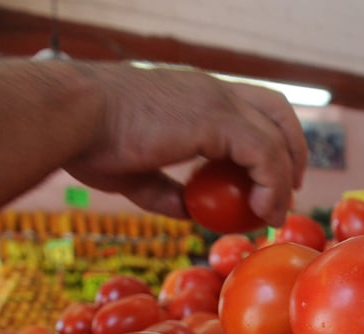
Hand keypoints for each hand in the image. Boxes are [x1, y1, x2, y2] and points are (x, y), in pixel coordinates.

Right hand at [64, 63, 307, 225]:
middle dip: (293, 150)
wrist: (71, 117)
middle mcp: (212, 90)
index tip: (271, 178)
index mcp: (193, 95)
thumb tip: (189, 211)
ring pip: (276, 135)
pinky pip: (264, 153)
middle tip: (291, 191)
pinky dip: (271, 183)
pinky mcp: (217, 118)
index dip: (270, 139)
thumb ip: (165, 191)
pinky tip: (262, 209)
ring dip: (283, 177)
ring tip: (274, 213)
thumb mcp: (135, 173)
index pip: (250, 106)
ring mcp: (217, 100)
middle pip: (277, 110)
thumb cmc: (88, 141)